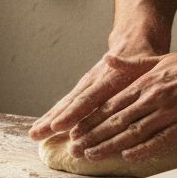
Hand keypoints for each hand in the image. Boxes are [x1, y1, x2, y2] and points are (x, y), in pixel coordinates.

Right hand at [28, 53, 160, 141]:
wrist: (131, 42)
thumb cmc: (144, 57)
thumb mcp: (143, 60)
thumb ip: (127, 62)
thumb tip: (110, 59)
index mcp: (108, 79)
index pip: (87, 98)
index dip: (72, 113)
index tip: (57, 126)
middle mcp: (92, 82)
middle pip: (70, 103)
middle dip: (53, 120)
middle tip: (36, 134)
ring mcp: (85, 85)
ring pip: (64, 104)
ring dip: (49, 120)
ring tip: (33, 135)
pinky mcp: (83, 90)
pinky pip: (67, 105)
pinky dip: (54, 117)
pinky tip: (44, 130)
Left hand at [66, 48, 176, 160]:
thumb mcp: (160, 59)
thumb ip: (132, 64)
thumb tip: (106, 59)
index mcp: (145, 82)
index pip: (111, 104)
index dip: (91, 119)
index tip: (74, 131)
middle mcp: (153, 97)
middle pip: (116, 120)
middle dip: (93, 136)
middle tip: (74, 149)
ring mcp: (170, 111)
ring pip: (134, 132)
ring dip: (110, 146)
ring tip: (91, 156)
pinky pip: (162, 140)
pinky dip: (143, 150)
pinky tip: (128, 157)